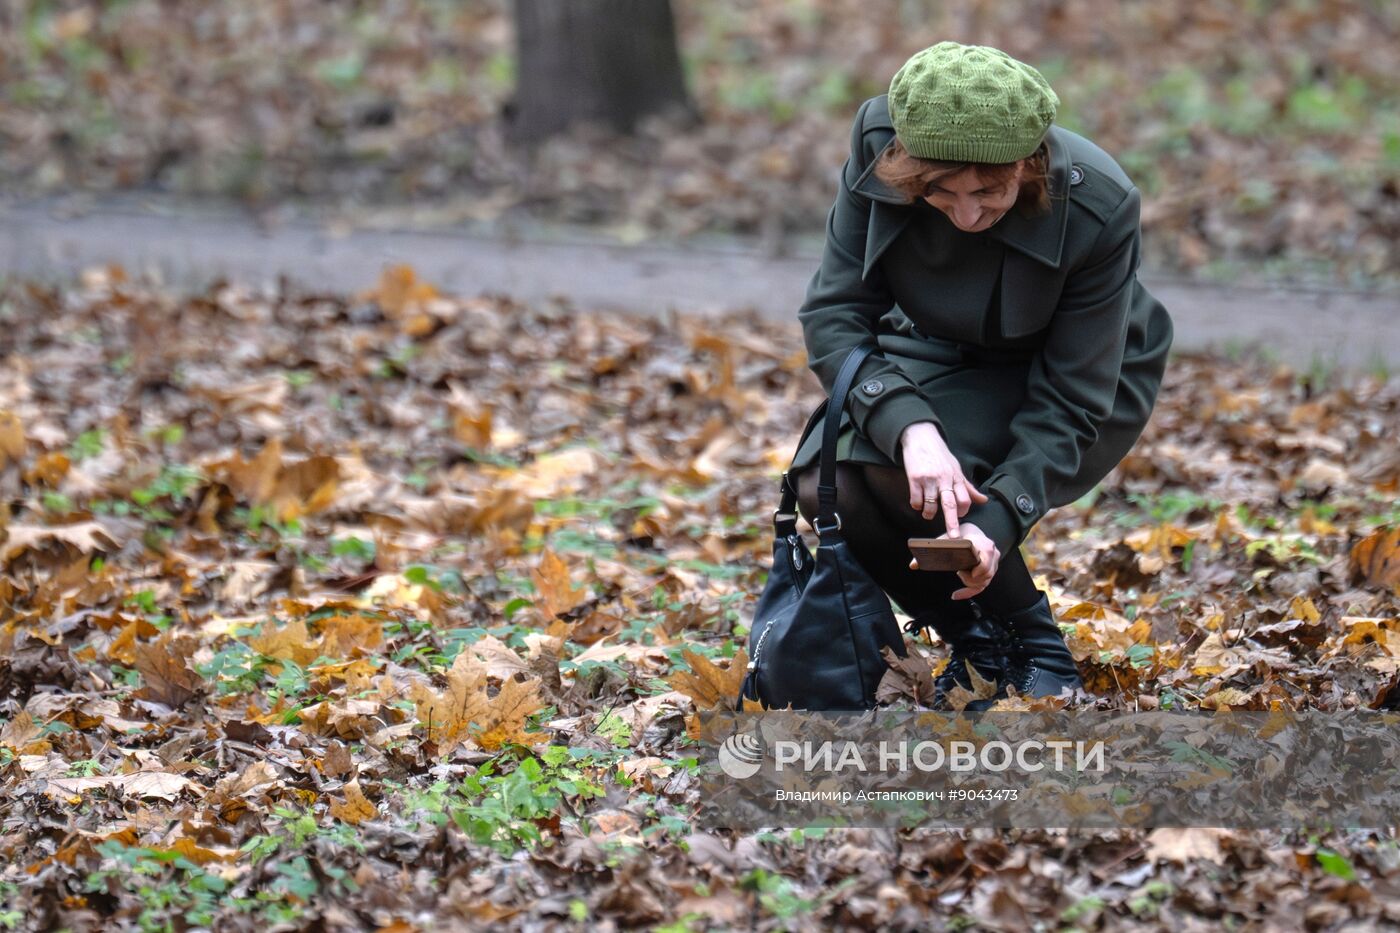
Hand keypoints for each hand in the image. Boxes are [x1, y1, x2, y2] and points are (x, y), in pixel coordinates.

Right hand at [898, 421, 988, 535]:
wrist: (920, 437)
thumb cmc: (940, 455)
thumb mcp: (956, 469)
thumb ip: (968, 487)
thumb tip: (984, 500)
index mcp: (956, 477)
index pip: (965, 499)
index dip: (963, 511)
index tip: (960, 518)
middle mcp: (944, 478)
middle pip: (950, 504)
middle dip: (952, 522)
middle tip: (953, 537)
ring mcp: (929, 479)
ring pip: (931, 505)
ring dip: (928, 514)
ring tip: (927, 514)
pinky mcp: (914, 478)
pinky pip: (916, 500)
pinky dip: (917, 506)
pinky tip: (917, 503)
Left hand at [906, 522, 1000, 598]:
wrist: (973, 531)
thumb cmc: (960, 534)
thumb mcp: (946, 538)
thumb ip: (931, 549)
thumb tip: (913, 564)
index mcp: (981, 542)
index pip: (987, 555)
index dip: (981, 567)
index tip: (970, 573)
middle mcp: (991, 552)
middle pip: (986, 573)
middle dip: (971, 577)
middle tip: (960, 573)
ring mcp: (993, 563)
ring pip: (985, 581)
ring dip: (970, 583)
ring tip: (960, 574)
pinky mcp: (990, 571)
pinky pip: (982, 586)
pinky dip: (969, 592)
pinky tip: (956, 595)